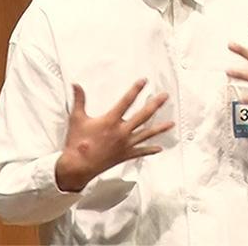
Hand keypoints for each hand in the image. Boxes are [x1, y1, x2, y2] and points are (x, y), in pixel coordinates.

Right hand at [55, 79, 173, 191]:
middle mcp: (121, 132)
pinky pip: (141, 152)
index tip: (144, 81)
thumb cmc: (77, 142)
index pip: (126, 101)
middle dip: (155, 104)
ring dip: (160, 128)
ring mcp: (125, 144)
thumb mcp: (77, 118)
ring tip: (171, 123)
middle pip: (143, 115)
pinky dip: (151, 150)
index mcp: (110, 121)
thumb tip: (76, 85)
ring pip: (147, 134)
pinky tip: (159, 148)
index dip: (136, 90)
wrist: (78, 165)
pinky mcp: (125, 155)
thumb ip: (79, 100)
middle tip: (164, 96)